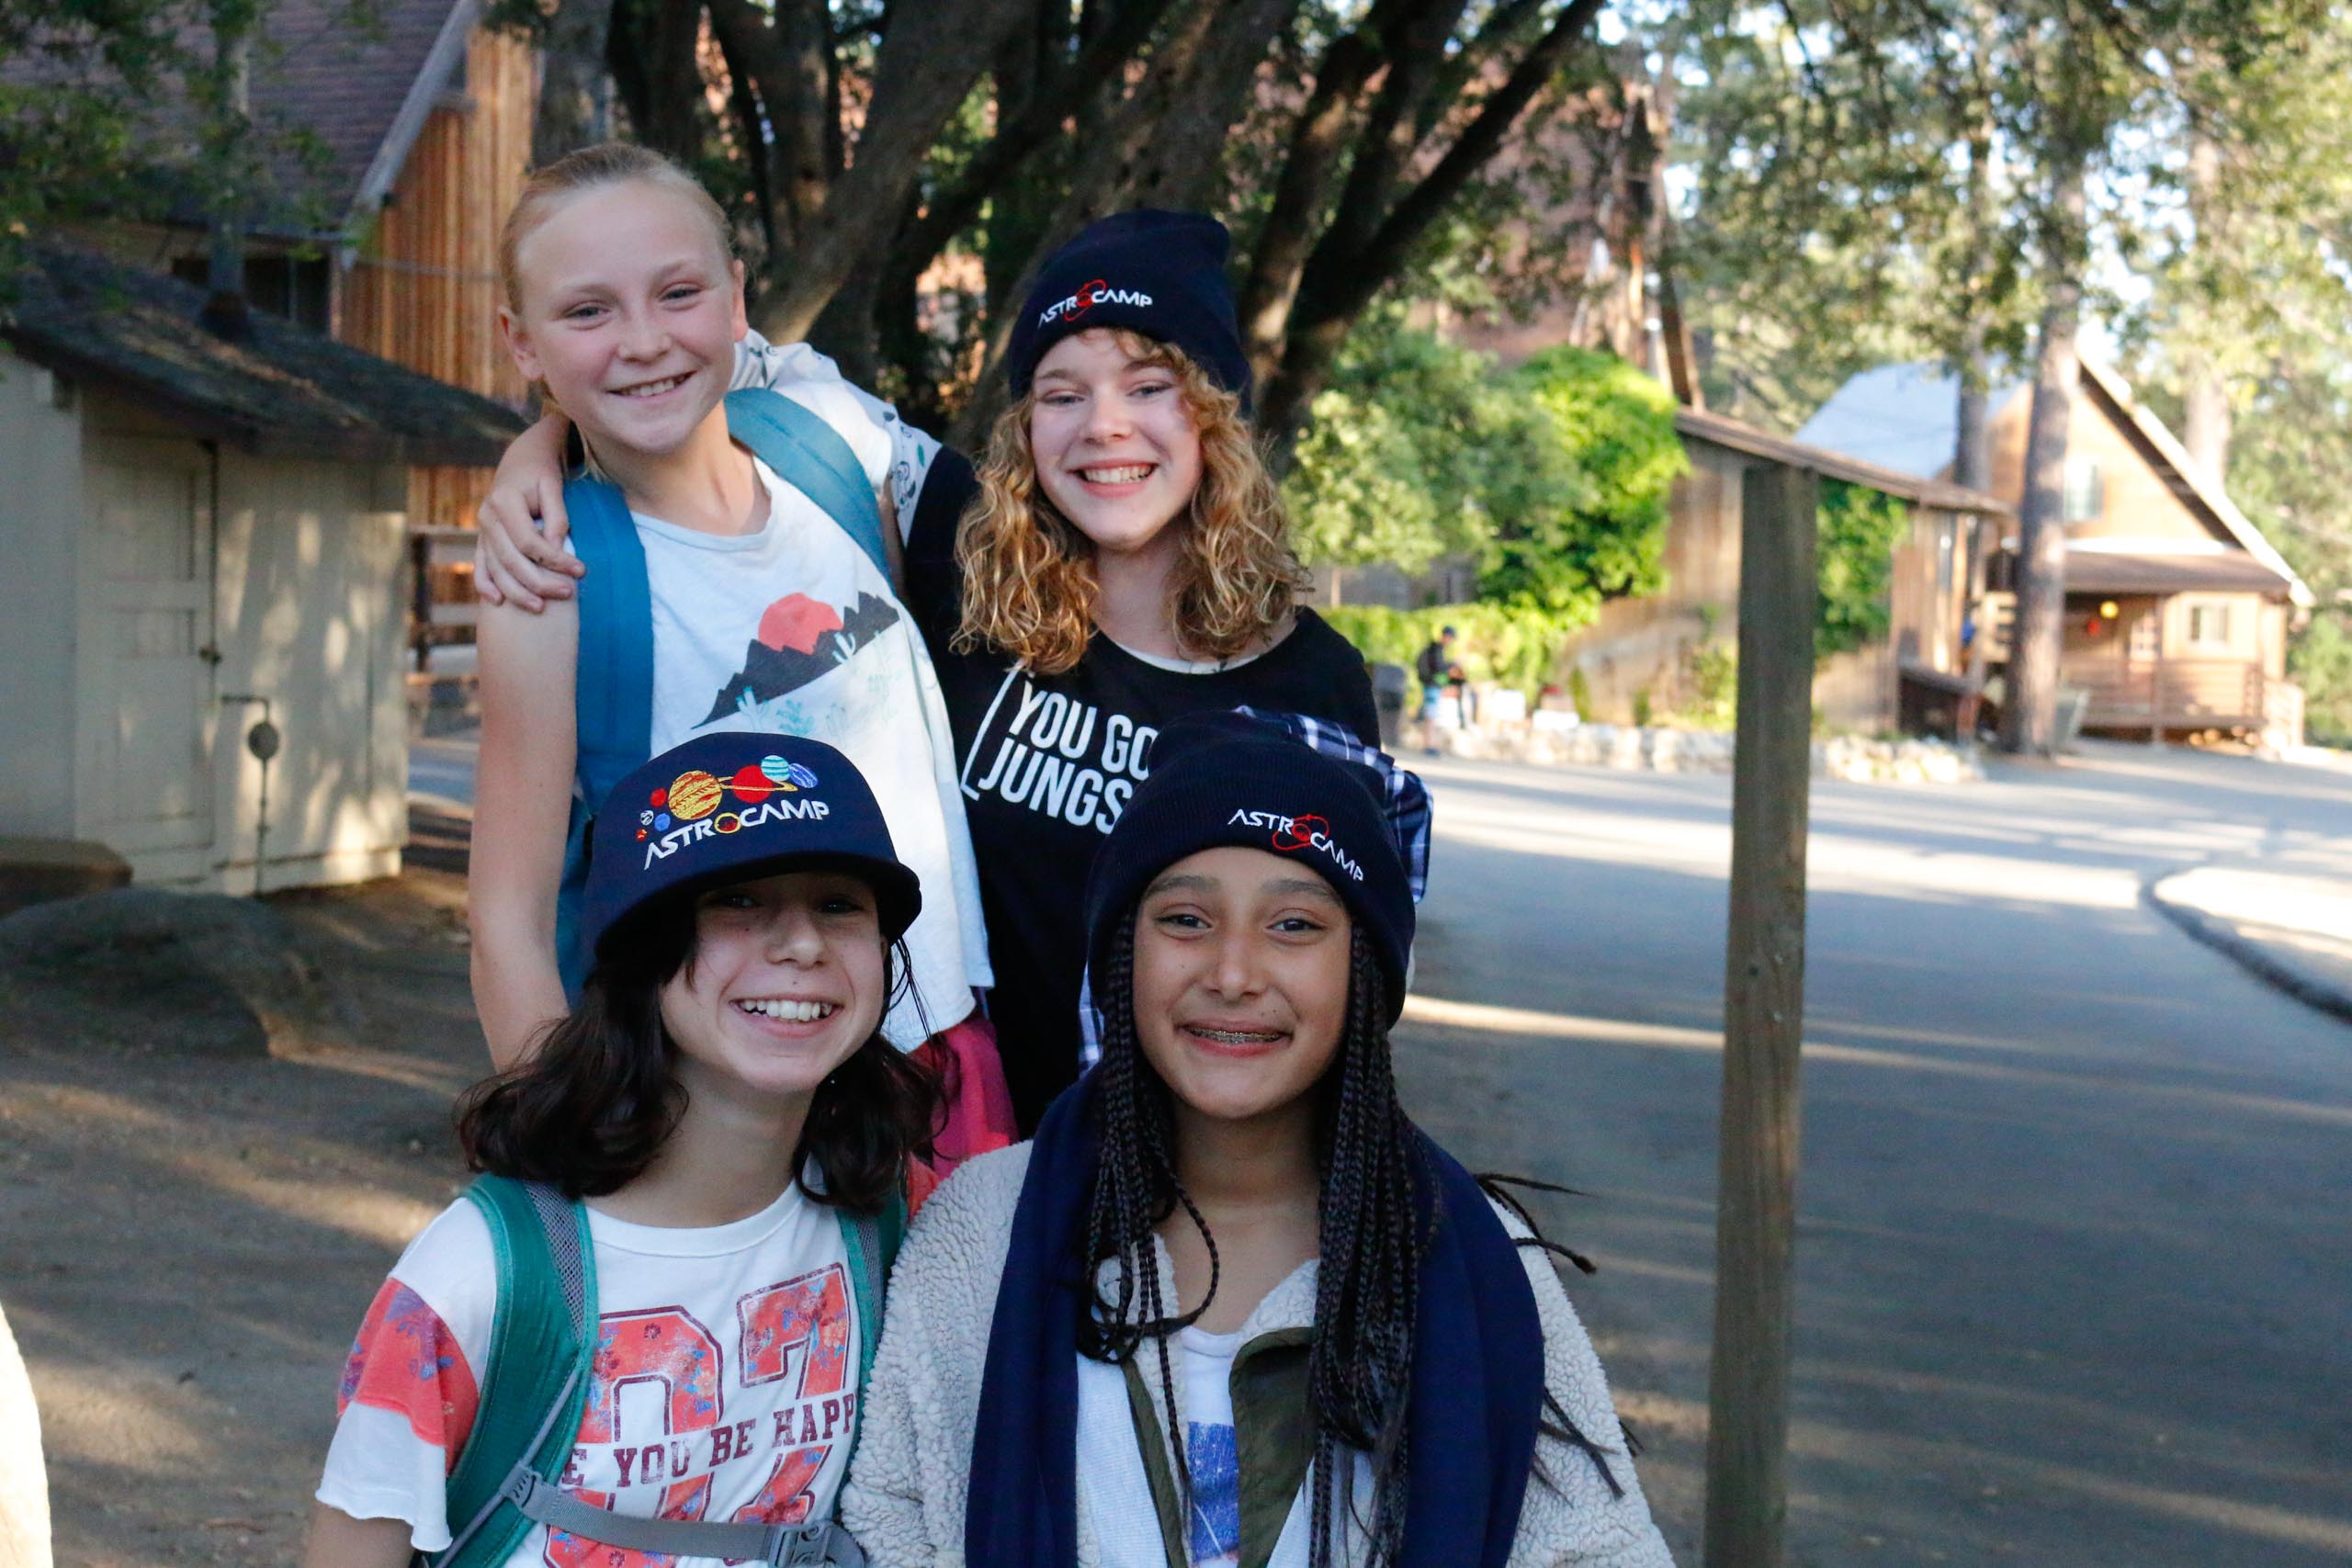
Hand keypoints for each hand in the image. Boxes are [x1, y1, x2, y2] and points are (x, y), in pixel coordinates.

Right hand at [474, 412, 582, 610]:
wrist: (520, 461)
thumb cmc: (542, 474)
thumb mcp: (554, 487)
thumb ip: (556, 519)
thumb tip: (556, 551)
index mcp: (504, 501)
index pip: (529, 542)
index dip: (554, 560)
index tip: (581, 571)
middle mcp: (487, 517)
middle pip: (511, 560)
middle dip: (539, 581)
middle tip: (567, 594)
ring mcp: (481, 529)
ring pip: (495, 568)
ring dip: (516, 591)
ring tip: (541, 607)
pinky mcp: (482, 538)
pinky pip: (481, 565)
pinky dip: (485, 584)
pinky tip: (497, 601)